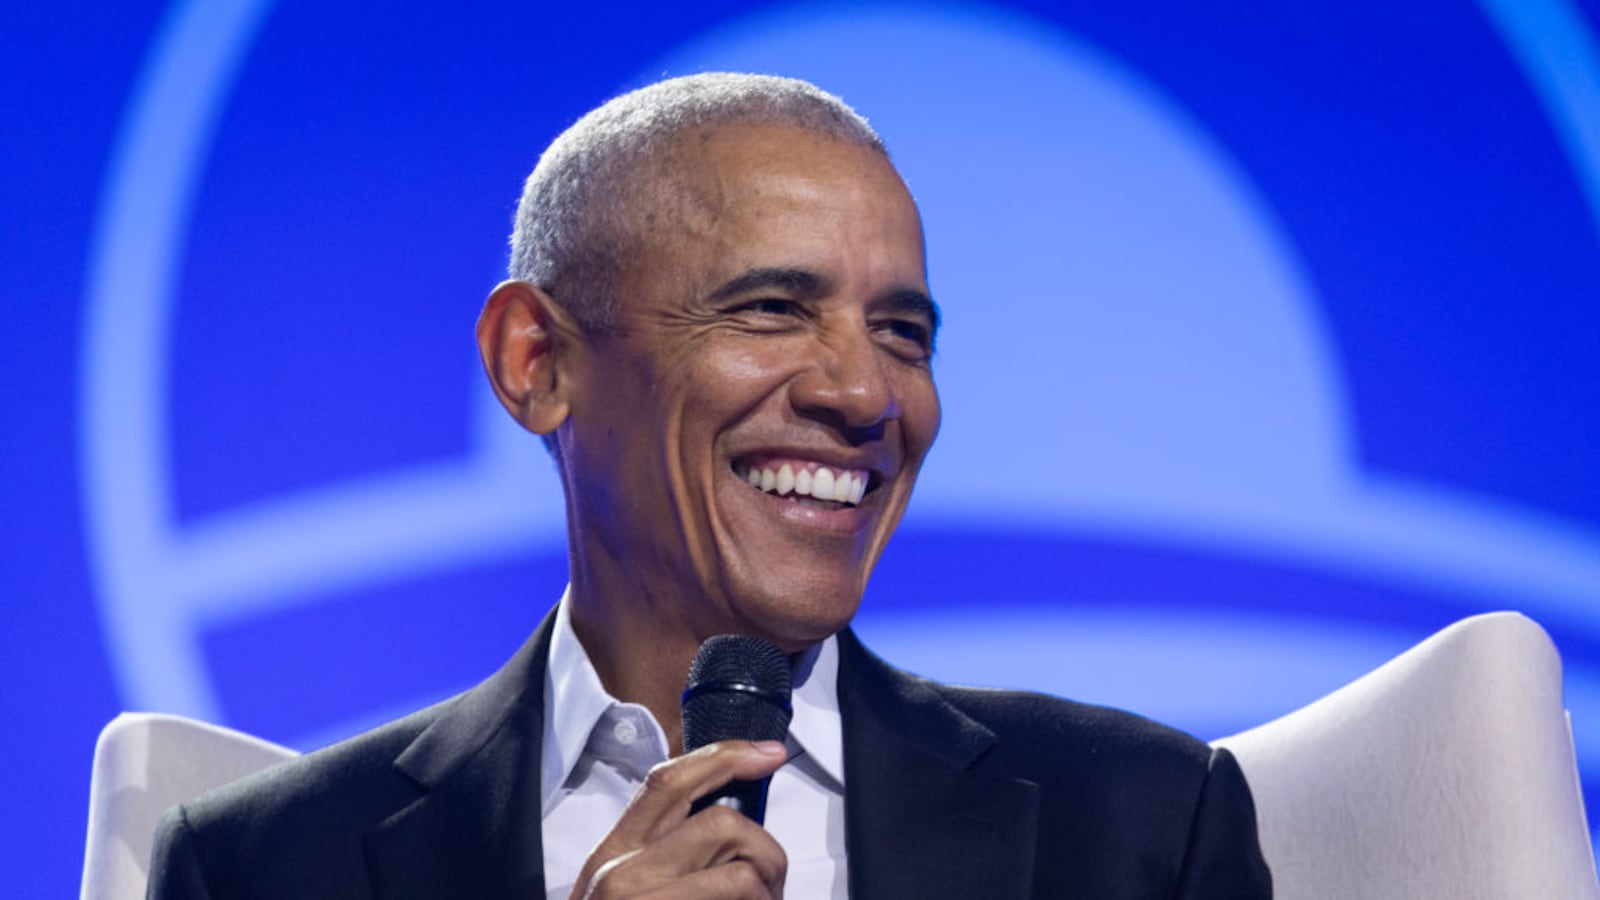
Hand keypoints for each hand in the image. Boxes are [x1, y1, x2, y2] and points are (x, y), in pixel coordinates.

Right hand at [569, 739, 789, 898]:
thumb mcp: (624, 889)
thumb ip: (665, 852)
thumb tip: (730, 818)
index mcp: (613, 853)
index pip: (669, 781)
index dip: (726, 757)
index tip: (770, 753)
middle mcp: (621, 872)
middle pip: (722, 823)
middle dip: (766, 853)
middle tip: (770, 888)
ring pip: (742, 872)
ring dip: (768, 897)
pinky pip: (742, 898)